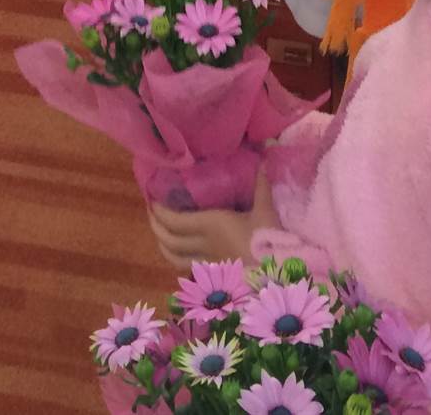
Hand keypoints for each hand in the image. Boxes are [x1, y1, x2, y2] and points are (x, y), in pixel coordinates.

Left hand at [147, 171, 278, 266]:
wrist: (278, 276)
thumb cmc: (269, 240)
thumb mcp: (265, 210)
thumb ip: (262, 184)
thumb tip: (266, 153)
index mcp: (211, 226)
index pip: (175, 221)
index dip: (159, 212)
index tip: (152, 198)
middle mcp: (203, 244)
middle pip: (169, 240)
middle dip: (155, 225)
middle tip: (152, 211)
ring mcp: (207, 262)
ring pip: (174, 257)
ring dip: (163, 244)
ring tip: (160, 231)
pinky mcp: (215, 273)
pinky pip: (187, 266)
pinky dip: (177, 257)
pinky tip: (180, 252)